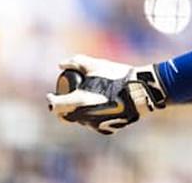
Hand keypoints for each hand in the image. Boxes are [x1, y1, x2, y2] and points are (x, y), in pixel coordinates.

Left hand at [46, 54, 167, 134]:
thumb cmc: (116, 77)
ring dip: (77, 111)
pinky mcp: (106, 128)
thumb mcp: (95, 65)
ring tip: (84, 100)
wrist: (139, 92)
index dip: (51, 99)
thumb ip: (76, 62)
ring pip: (79, 120)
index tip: (51, 95)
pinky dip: (91, 115)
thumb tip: (61, 64)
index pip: (55, 105)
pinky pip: (93, 123)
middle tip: (65, 99)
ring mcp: (94, 124)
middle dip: (62, 108)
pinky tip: (99, 106)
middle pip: (65, 116)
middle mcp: (83, 116)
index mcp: (78, 101)